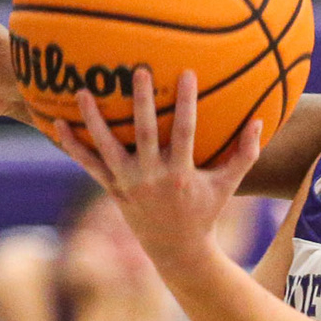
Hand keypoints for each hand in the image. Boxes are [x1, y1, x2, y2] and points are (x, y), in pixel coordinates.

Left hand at [51, 68, 263, 270]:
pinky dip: (73, 146)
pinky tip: (58, 124)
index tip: (186, 72)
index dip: (187, 102)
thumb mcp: (228, 185)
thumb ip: (245, 154)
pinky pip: (89, 165)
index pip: (186, 132)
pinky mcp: (113, 188)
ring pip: (108, 147)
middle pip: (145, 134)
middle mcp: (152, 177)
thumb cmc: (205, 211)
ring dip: (94, 120)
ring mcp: (129, 183)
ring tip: (83, 91)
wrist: (176, 249)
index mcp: (181, 174)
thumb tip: (261, 121)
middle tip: (137, 71)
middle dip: (141, 102)